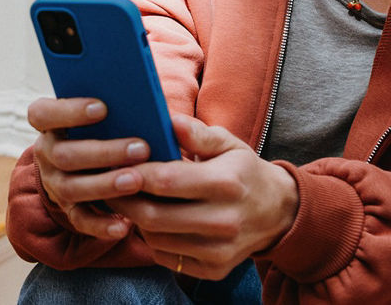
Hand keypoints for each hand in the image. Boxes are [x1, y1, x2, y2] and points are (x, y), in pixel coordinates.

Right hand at [27, 96, 150, 238]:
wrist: (86, 158)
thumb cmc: (106, 124)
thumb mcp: (104, 113)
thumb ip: (115, 105)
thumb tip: (142, 98)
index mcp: (50, 125)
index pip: (42, 114)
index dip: (69, 110)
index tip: (103, 107)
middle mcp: (47, 154)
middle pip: (65, 155)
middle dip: (105, 152)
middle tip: (142, 148)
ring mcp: (55, 183)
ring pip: (72, 188)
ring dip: (105, 185)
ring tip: (136, 180)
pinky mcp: (68, 209)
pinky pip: (81, 220)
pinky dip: (101, 225)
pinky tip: (124, 226)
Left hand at [108, 113, 298, 279]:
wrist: (278, 212)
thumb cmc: (245, 173)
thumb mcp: (229, 145)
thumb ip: (197, 134)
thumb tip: (168, 121)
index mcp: (227, 183)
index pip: (166, 181)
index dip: (135, 174)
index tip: (117, 164)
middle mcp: (224, 220)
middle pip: (153, 216)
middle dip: (125, 201)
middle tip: (111, 187)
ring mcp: (219, 249)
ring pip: (155, 239)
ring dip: (137, 221)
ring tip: (134, 202)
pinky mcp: (214, 269)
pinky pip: (166, 257)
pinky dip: (154, 240)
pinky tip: (157, 223)